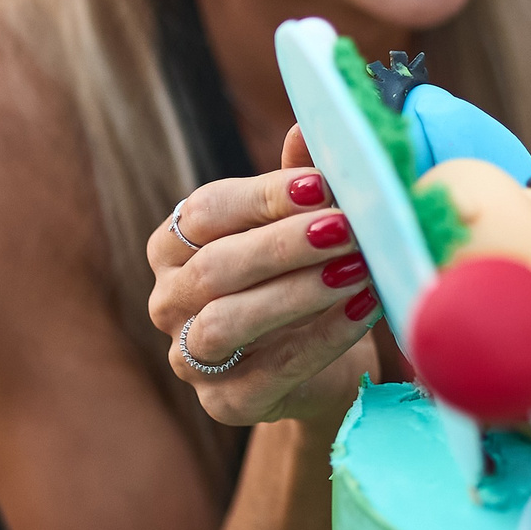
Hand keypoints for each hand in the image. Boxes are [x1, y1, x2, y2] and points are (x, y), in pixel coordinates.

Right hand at [147, 128, 379, 426]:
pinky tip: (362, 310)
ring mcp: (190, 358)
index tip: (324, 183)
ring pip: (229, 322)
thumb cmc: (305, 281)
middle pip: (214, 267)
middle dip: (285, 244)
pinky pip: (269, 371)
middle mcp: (168, 300)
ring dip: (299, 292)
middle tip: (348, 226)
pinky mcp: (226, 404)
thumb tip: (311, 126)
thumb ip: (301, 181)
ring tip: (357, 268)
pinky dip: (320, 339)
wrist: (324, 370)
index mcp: (174, 246)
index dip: (264, 196)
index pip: (205, 212)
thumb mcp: (303, 226)